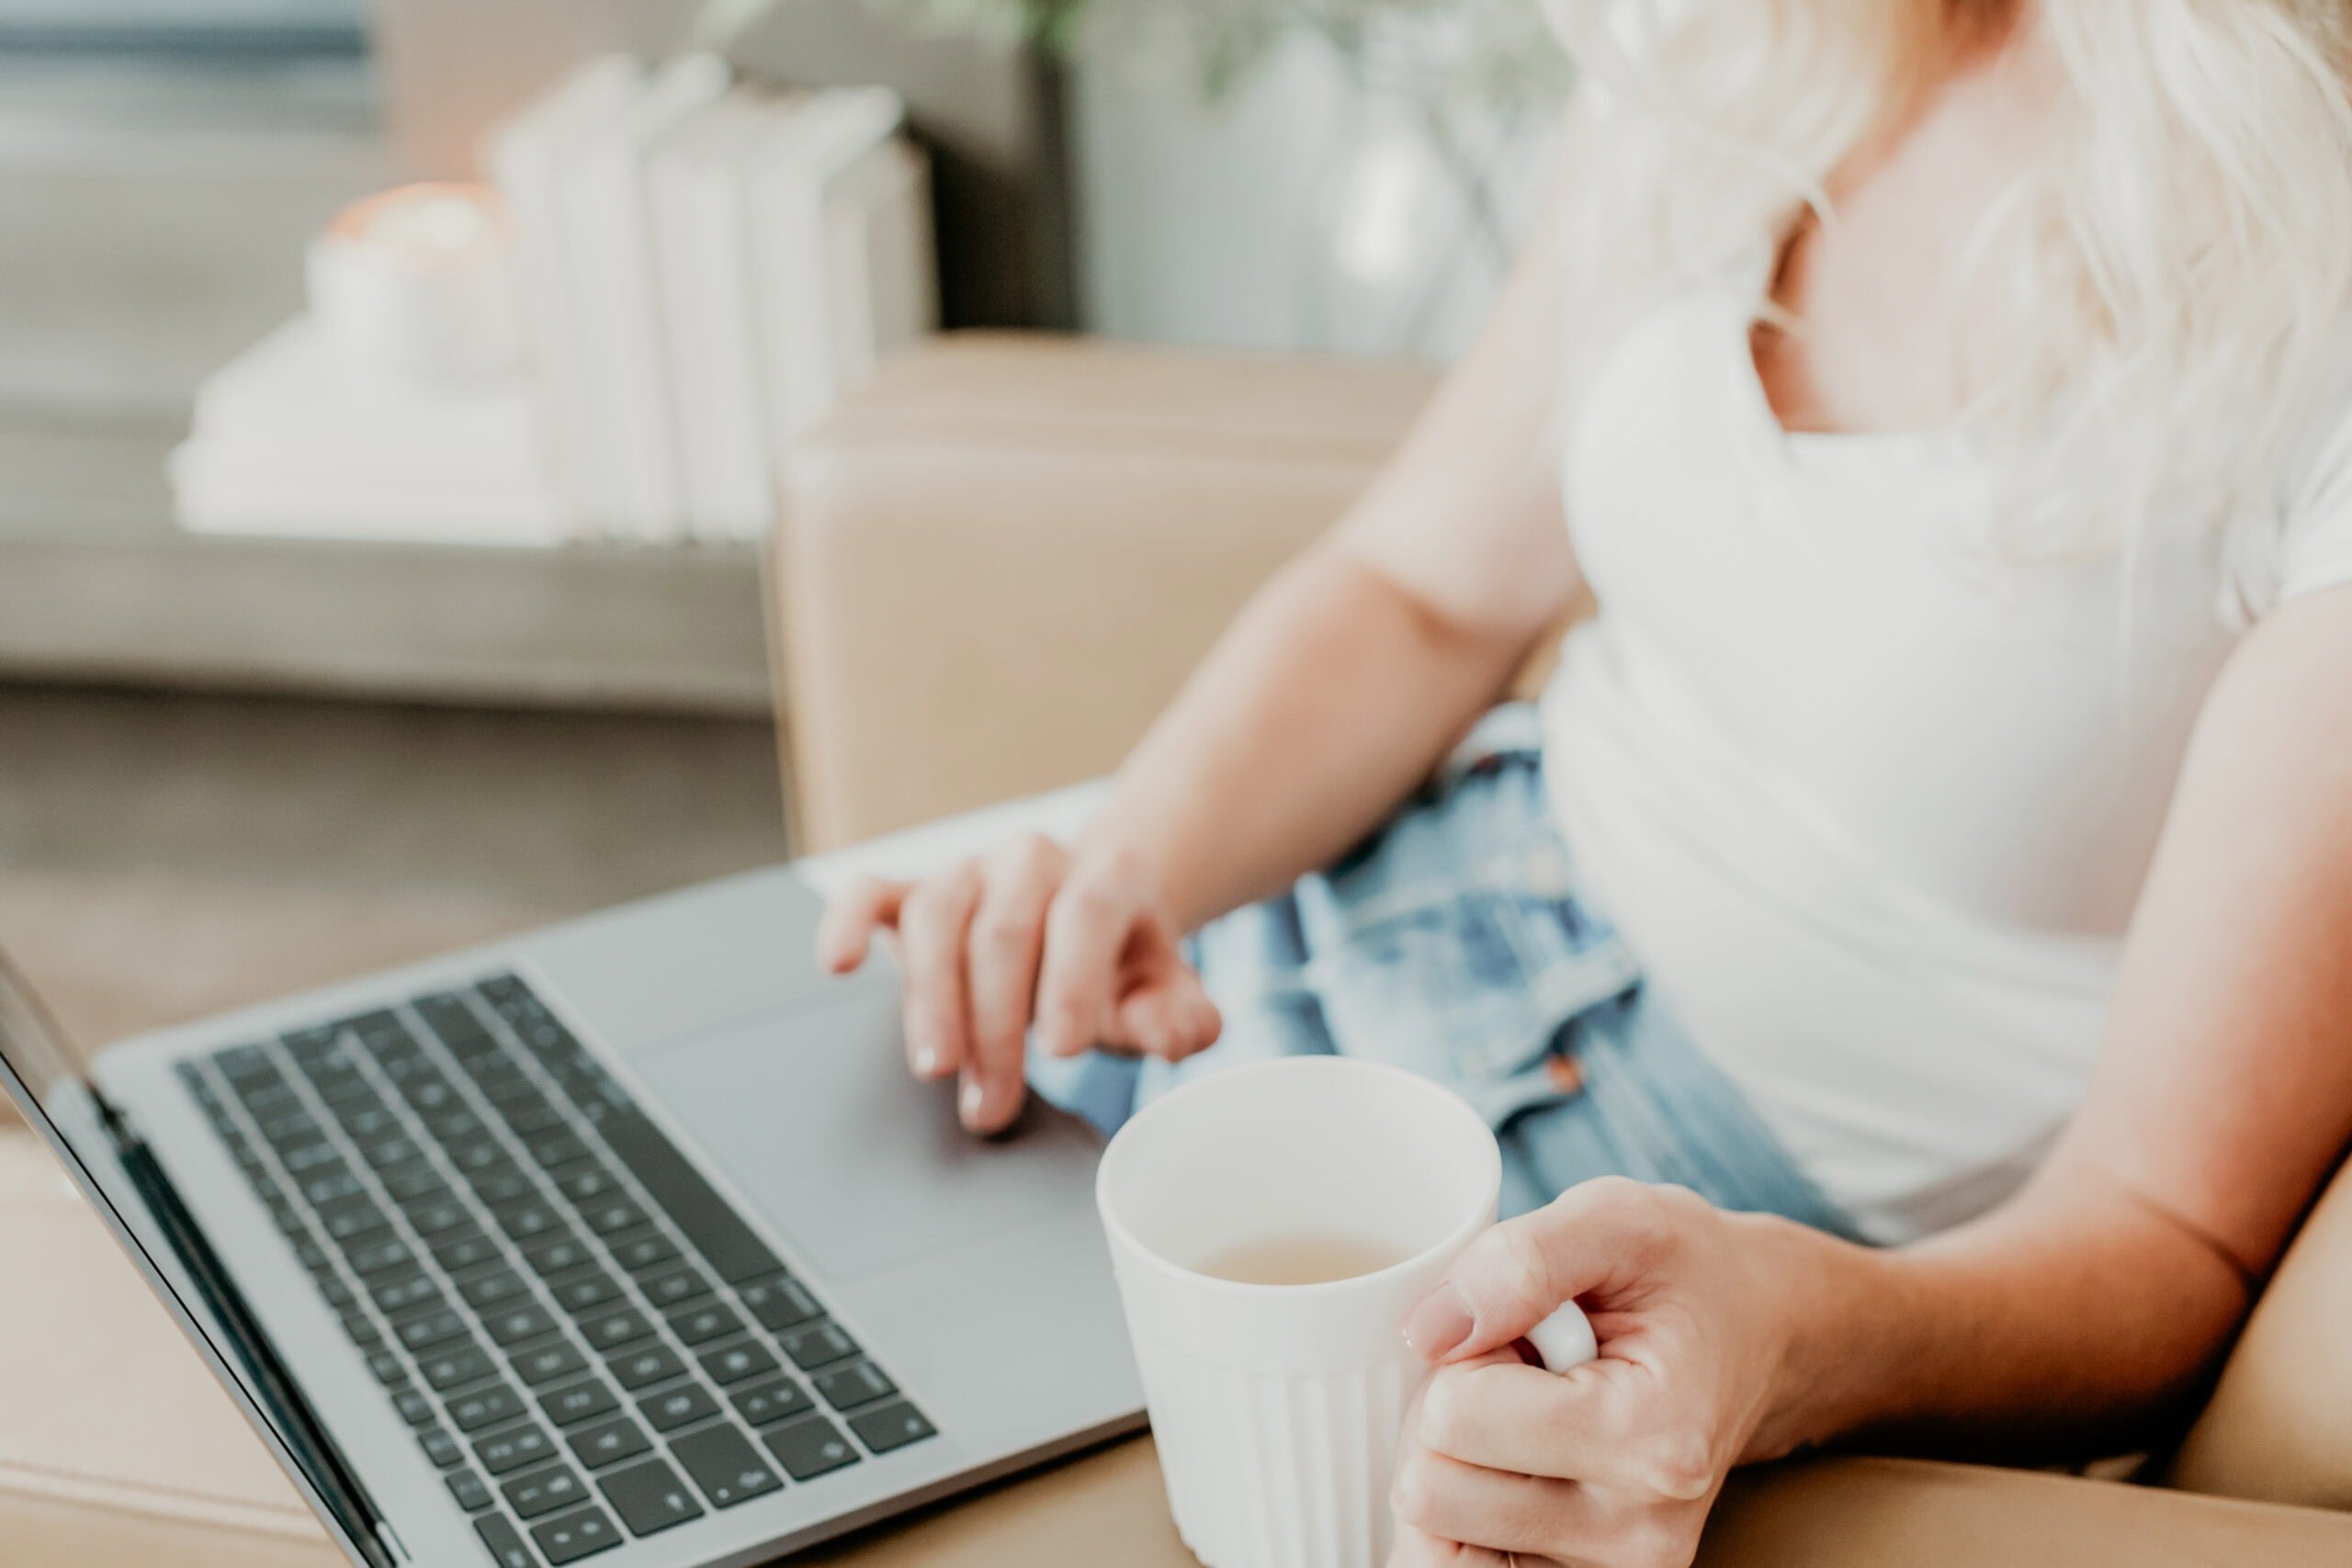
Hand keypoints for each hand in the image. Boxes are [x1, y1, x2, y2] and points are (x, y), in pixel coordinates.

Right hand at [814, 835, 1221, 1133]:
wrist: (1085, 913)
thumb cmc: (1119, 965)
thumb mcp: (1163, 992)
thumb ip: (1177, 1016)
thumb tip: (1176, 1034)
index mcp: (1107, 876)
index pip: (1086, 916)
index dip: (1073, 981)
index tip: (1063, 1050)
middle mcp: (1033, 861)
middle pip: (1004, 930)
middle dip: (996, 1026)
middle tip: (990, 1104)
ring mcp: (969, 872)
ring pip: (938, 914)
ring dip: (931, 998)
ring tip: (937, 1068)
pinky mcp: (912, 891)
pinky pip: (870, 891)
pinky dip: (848, 922)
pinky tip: (837, 965)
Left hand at [1388, 1179, 1808, 1567]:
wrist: (1761, 1335)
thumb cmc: (1686, 1274)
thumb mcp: (1616, 1221)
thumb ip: (1520, 1263)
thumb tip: (1428, 1333)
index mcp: (1652, 1439)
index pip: (1456, 1414)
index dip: (1465, 1351)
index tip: (1525, 1330)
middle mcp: (1640, 1534)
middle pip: (1432, 1491)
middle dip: (1451, 1414)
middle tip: (1524, 1375)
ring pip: (1433, 1541)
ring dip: (1455, 1467)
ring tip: (1525, 1417)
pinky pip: (1457, 1567)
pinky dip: (1461, 1514)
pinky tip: (1510, 1466)